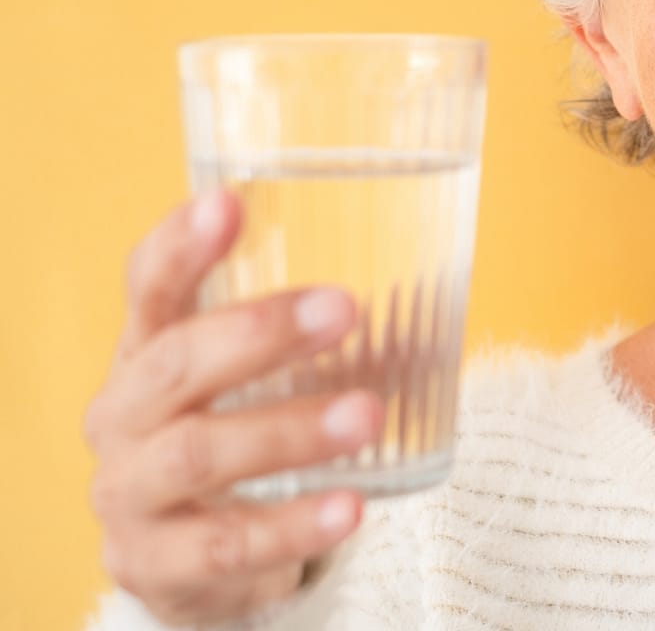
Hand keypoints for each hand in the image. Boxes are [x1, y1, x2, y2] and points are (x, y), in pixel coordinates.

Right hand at [83, 190, 382, 625]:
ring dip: (290, 432)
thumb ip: (298, 327)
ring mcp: (130, 494)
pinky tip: (352, 507)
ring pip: (201, 453)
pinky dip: (295, 525)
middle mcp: (121, 417)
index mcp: (144, 353)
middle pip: (175, 364)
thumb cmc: (231, 432)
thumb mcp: (245, 377)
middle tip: (346, 307)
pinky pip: (229, 544)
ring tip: (371, 413)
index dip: (181, 245)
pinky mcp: (158, 564)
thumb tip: (422, 258)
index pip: (148, 288)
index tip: (229, 201)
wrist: (191, 560)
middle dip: (259, 333)